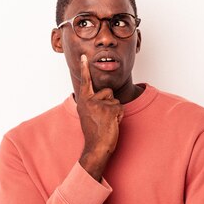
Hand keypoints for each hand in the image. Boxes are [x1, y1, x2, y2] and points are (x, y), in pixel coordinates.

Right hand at [76, 54, 123, 180]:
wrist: (96, 147)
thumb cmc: (93, 132)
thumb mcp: (87, 115)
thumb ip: (92, 103)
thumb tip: (104, 95)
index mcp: (83, 101)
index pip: (85, 82)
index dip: (84, 68)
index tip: (83, 56)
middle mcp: (89, 100)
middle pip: (107, 92)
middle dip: (109, 103)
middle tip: (102, 118)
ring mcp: (100, 104)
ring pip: (115, 101)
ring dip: (115, 111)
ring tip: (106, 122)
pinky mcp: (110, 109)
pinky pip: (120, 108)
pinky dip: (119, 116)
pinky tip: (111, 124)